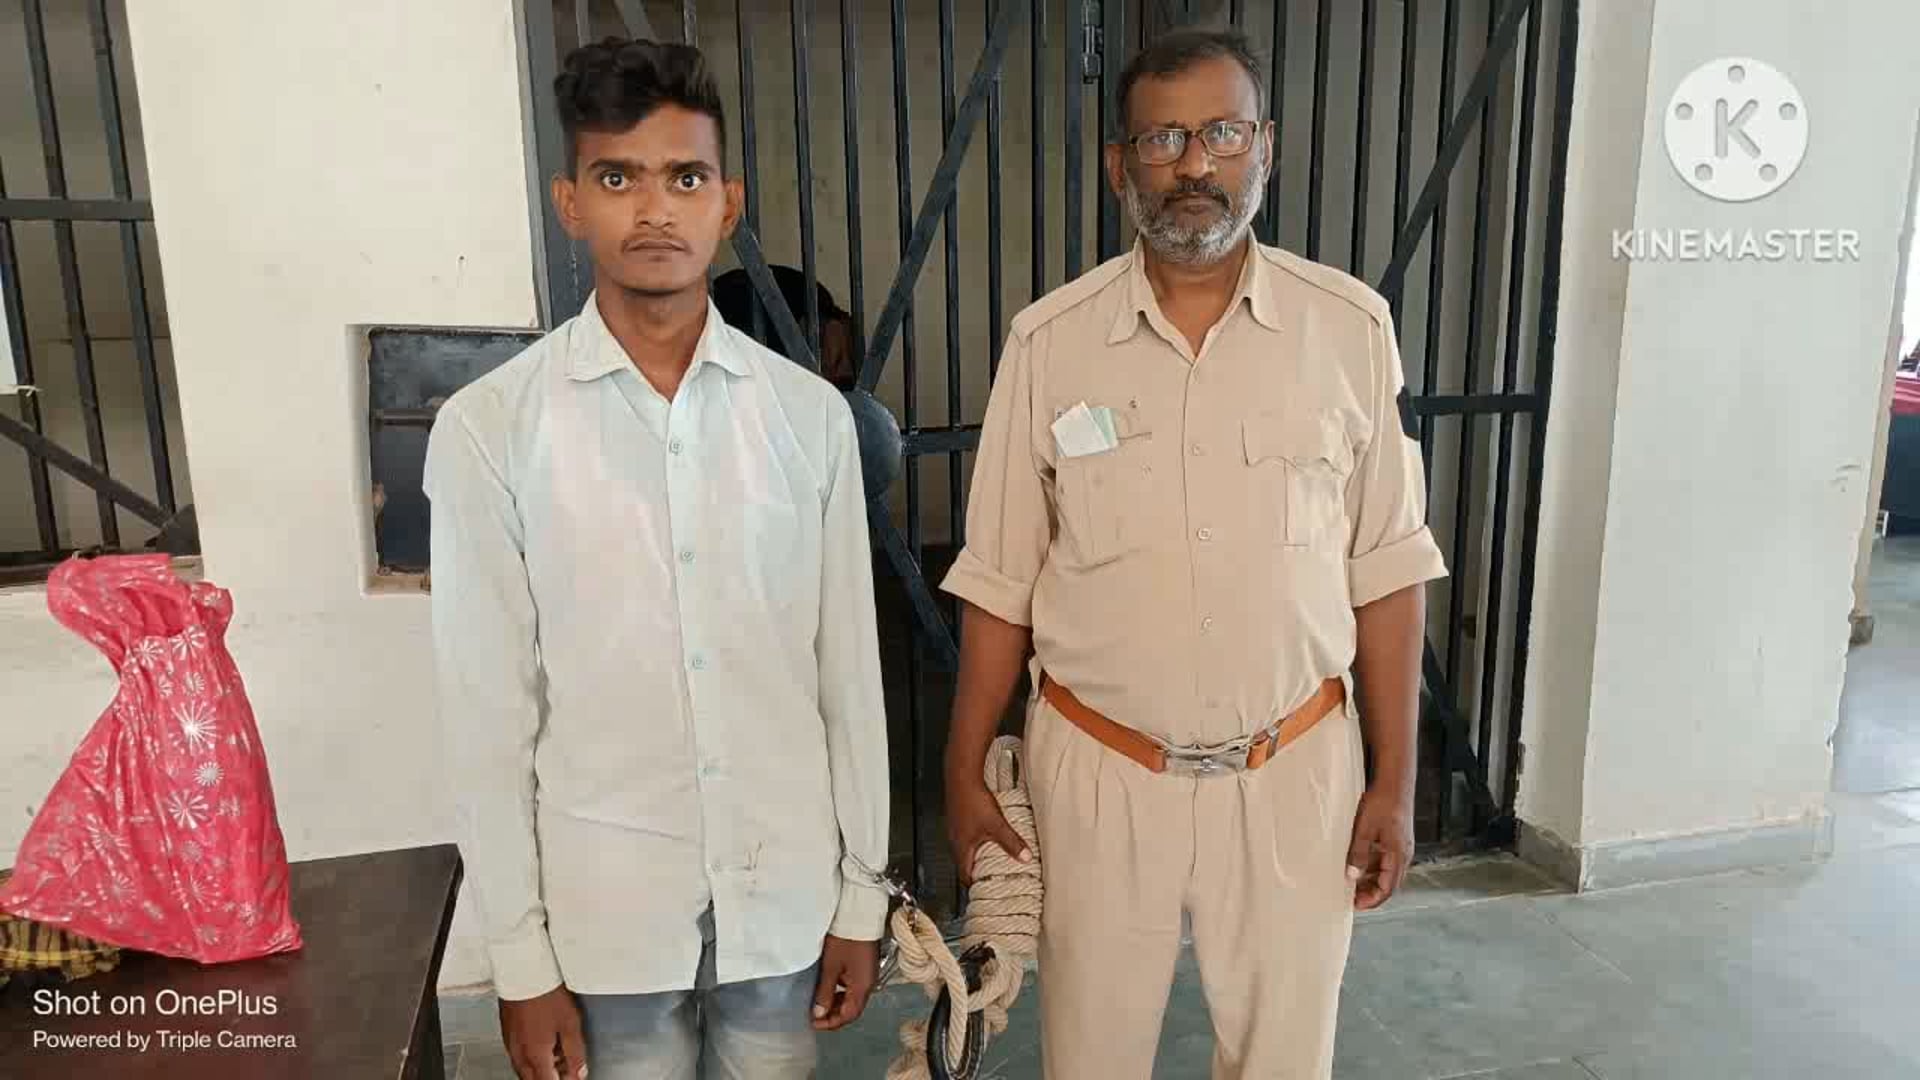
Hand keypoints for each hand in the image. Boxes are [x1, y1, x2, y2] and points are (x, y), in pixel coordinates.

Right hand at [498, 985, 587, 1079]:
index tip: (573, 1075)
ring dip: (541, 1070)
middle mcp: (519, 1054)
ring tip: (558, 1055)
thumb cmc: (545, 994)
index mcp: (535, 1055)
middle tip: (567, 1069)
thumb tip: (579, 1071)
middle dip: (551, 1078)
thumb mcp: (570, 1024)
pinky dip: (532, 1058)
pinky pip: (519, 1057)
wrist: (523, 973)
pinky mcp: (507, 1035)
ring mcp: (511, 1046)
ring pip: (525, 1071)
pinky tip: (544, 1044)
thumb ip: (575, 1053)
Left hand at [812, 935, 878, 1030]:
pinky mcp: (865, 968)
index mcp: (862, 987)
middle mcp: (869, 985)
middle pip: (852, 1009)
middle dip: (833, 1016)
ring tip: (819, 1004)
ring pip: (852, 999)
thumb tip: (819, 1014)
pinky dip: (841, 993)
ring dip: (837, 1005)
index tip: (814, 1023)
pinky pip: (853, 988)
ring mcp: (868, 976)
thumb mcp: (831, 967)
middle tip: (814, 1016)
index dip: (831, 1023)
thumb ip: (825, 993)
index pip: (848, 1015)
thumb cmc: (845, 939)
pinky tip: (829, 990)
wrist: (859, 915)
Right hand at [945, 778, 1029, 884]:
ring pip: (965, 848)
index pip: (964, 875)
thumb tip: (1025, 857)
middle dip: (977, 871)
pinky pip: (966, 834)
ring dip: (977, 854)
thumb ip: (1011, 842)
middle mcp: (955, 839)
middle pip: (964, 862)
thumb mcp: (996, 825)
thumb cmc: (973, 800)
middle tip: (991, 876)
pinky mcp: (958, 816)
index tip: (985, 889)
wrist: (962, 776)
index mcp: (961, 847)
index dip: (975, 884)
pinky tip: (986, 832)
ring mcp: (955, 827)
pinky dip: (976, 839)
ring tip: (991, 856)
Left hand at [1345, 786, 1413, 910]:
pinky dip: (1374, 867)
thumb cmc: (1382, 803)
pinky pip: (1386, 860)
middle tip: (1351, 897)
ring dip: (1371, 880)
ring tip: (1351, 882)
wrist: (1395, 782)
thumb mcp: (1365, 829)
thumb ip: (1359, 853)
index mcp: (1398, 855)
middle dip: (1371, 893)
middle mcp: (1404, 854)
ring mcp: (1402, 847)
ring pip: (1387, 872)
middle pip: (1389, 884)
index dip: (1372, 899)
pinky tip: (1358, 864)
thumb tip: (1352, 876)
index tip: (1356, 904)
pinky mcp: (1398, 840)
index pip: (1388, 888)